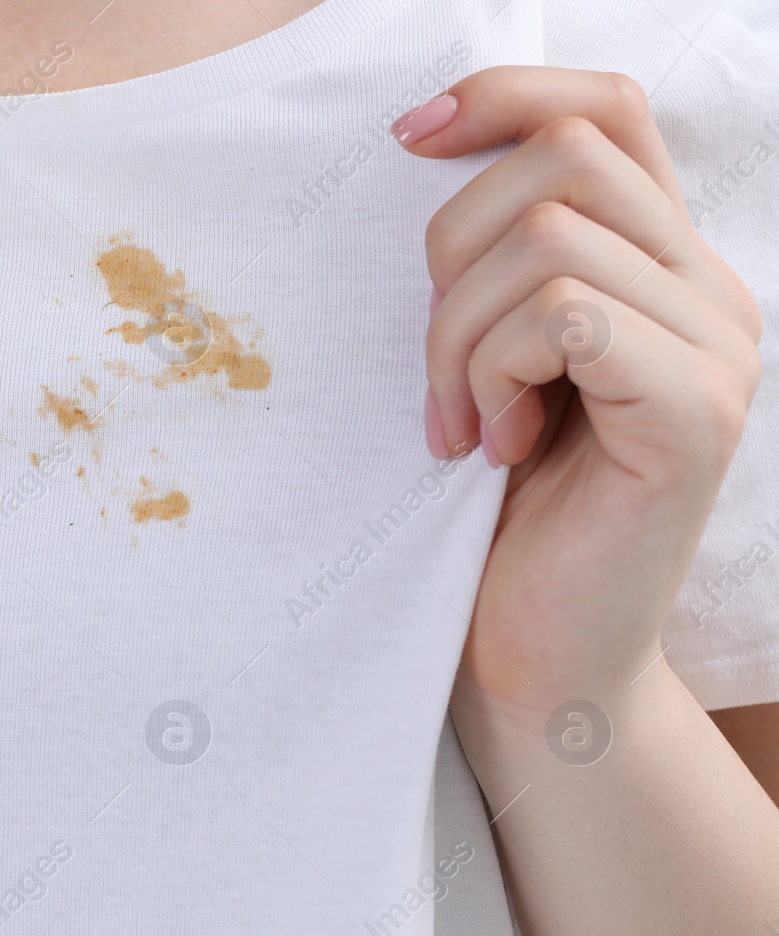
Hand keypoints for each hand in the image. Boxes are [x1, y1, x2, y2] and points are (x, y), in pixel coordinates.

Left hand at [397, 66, 761, 715]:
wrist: (535, 653)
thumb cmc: (494, 510)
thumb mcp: (489, 358)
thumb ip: (500, 263)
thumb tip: (426, 143)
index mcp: (662, 266)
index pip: (608, 108)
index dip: (505, 94)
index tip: (405, 138)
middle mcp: (710, 290)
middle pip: (565, 156)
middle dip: (451, 252)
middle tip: (437, 369)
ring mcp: (718, 349)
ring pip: (550, 240)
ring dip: (459, 334)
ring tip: (462, 423)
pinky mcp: (696, 413)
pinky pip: (565, 316)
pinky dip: (495, 373)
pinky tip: (493, 445)